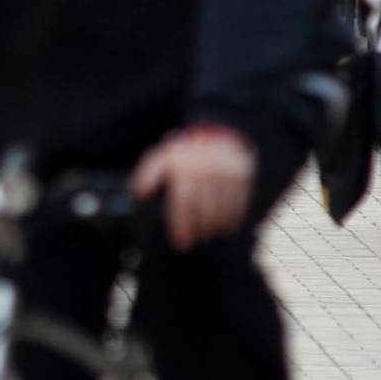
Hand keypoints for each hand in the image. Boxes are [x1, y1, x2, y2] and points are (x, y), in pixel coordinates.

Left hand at [129, 125, 257, 251]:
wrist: (216, 136)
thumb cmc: (185, 155)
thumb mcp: (162, 158)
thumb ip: (147, 175)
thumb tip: (139, 194)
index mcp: (184, 168)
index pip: (184, 205)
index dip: (181, 227)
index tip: (180, 242)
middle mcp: (206, 171)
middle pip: (203, 213)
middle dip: (197, 232)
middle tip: (193, 240)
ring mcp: (226, 174)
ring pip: (221, 213)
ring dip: (213, 229)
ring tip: (206, 233)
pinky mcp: (241, 178)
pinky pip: (238, 208)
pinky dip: (230, 221)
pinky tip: (223, 226)